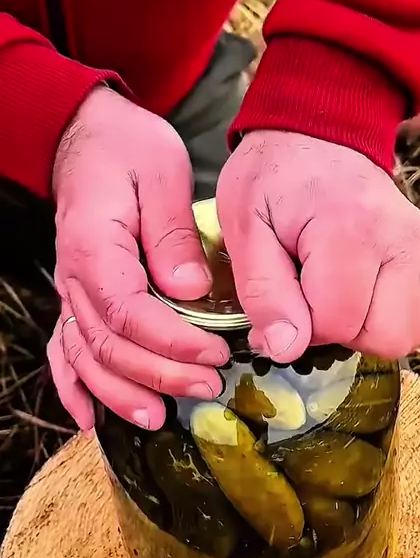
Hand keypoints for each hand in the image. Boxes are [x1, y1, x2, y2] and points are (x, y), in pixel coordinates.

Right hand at [47, 87, 227, 430]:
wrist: (88, 138)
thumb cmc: (126, 150)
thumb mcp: (160, 173)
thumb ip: (171, 233)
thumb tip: (189, 289)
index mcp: (95, 246)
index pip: (129, 311)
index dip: (172, 343)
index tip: (215, 355)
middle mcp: (73, 277)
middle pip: (108, 343)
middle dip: (159, 374)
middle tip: (208, 388)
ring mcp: (70, 292)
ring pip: (85, 357)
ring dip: (120, 393)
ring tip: (159, 418)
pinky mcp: (76, 298)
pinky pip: (65, 350)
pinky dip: (75, 387)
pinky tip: (91, 419)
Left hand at [217, 131, 419, 361]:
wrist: (314, 130)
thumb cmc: (270, 176)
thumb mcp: (245, 227)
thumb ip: (263, 292)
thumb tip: (285, 350)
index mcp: (348, 229)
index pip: (336, 323)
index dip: (299, 327)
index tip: (279, 296)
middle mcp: (398, 239)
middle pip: (382, 337)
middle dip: (336, 332)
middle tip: (305, 296)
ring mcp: (418, 245)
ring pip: (402, 333)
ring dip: (358, 327)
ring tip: (326, 289)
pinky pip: (408, 315)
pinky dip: (375, 314)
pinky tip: (346, 284)